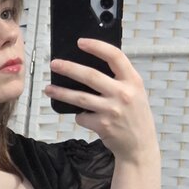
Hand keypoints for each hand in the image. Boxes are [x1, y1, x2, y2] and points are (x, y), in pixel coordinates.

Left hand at [44, 38, 158, 160]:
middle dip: (69, 68)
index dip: (96, 46)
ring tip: (48, 89)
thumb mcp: (136, 93)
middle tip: (54, 64)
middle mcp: (123, 94)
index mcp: (133, 81)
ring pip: (80, 97)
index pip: (115, 56)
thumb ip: (120, 80)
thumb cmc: (135, 117)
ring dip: (61, 92)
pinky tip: (81, 116)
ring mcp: (112, 110)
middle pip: (90, 75)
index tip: (80, 42)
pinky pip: (82, 117)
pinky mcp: (103, 125)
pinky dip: (79, 116)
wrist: (140, 146)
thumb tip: (92, 65)